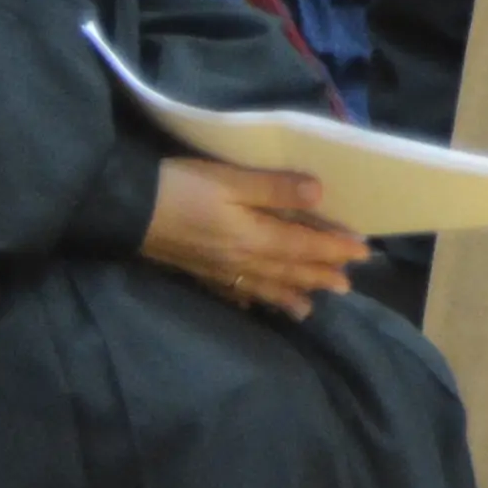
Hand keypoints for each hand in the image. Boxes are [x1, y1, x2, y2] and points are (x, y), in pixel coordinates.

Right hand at [140, 158, 364, 318]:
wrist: (124, 211)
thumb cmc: (181, 188)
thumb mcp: (231, 179)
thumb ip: (275, 188)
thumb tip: (320, 194)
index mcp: (255, 237)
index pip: (305, 246)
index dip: (335, 248)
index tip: (363, 252)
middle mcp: (241, 260)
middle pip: (288, 270)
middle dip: (318, 276)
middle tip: (347, 286)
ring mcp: (218, 269)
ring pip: (263, 285)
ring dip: (290, 294)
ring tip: (310, 308)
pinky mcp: (197, 271)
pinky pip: (231, 291)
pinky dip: (249, 299)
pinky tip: (252, 304)